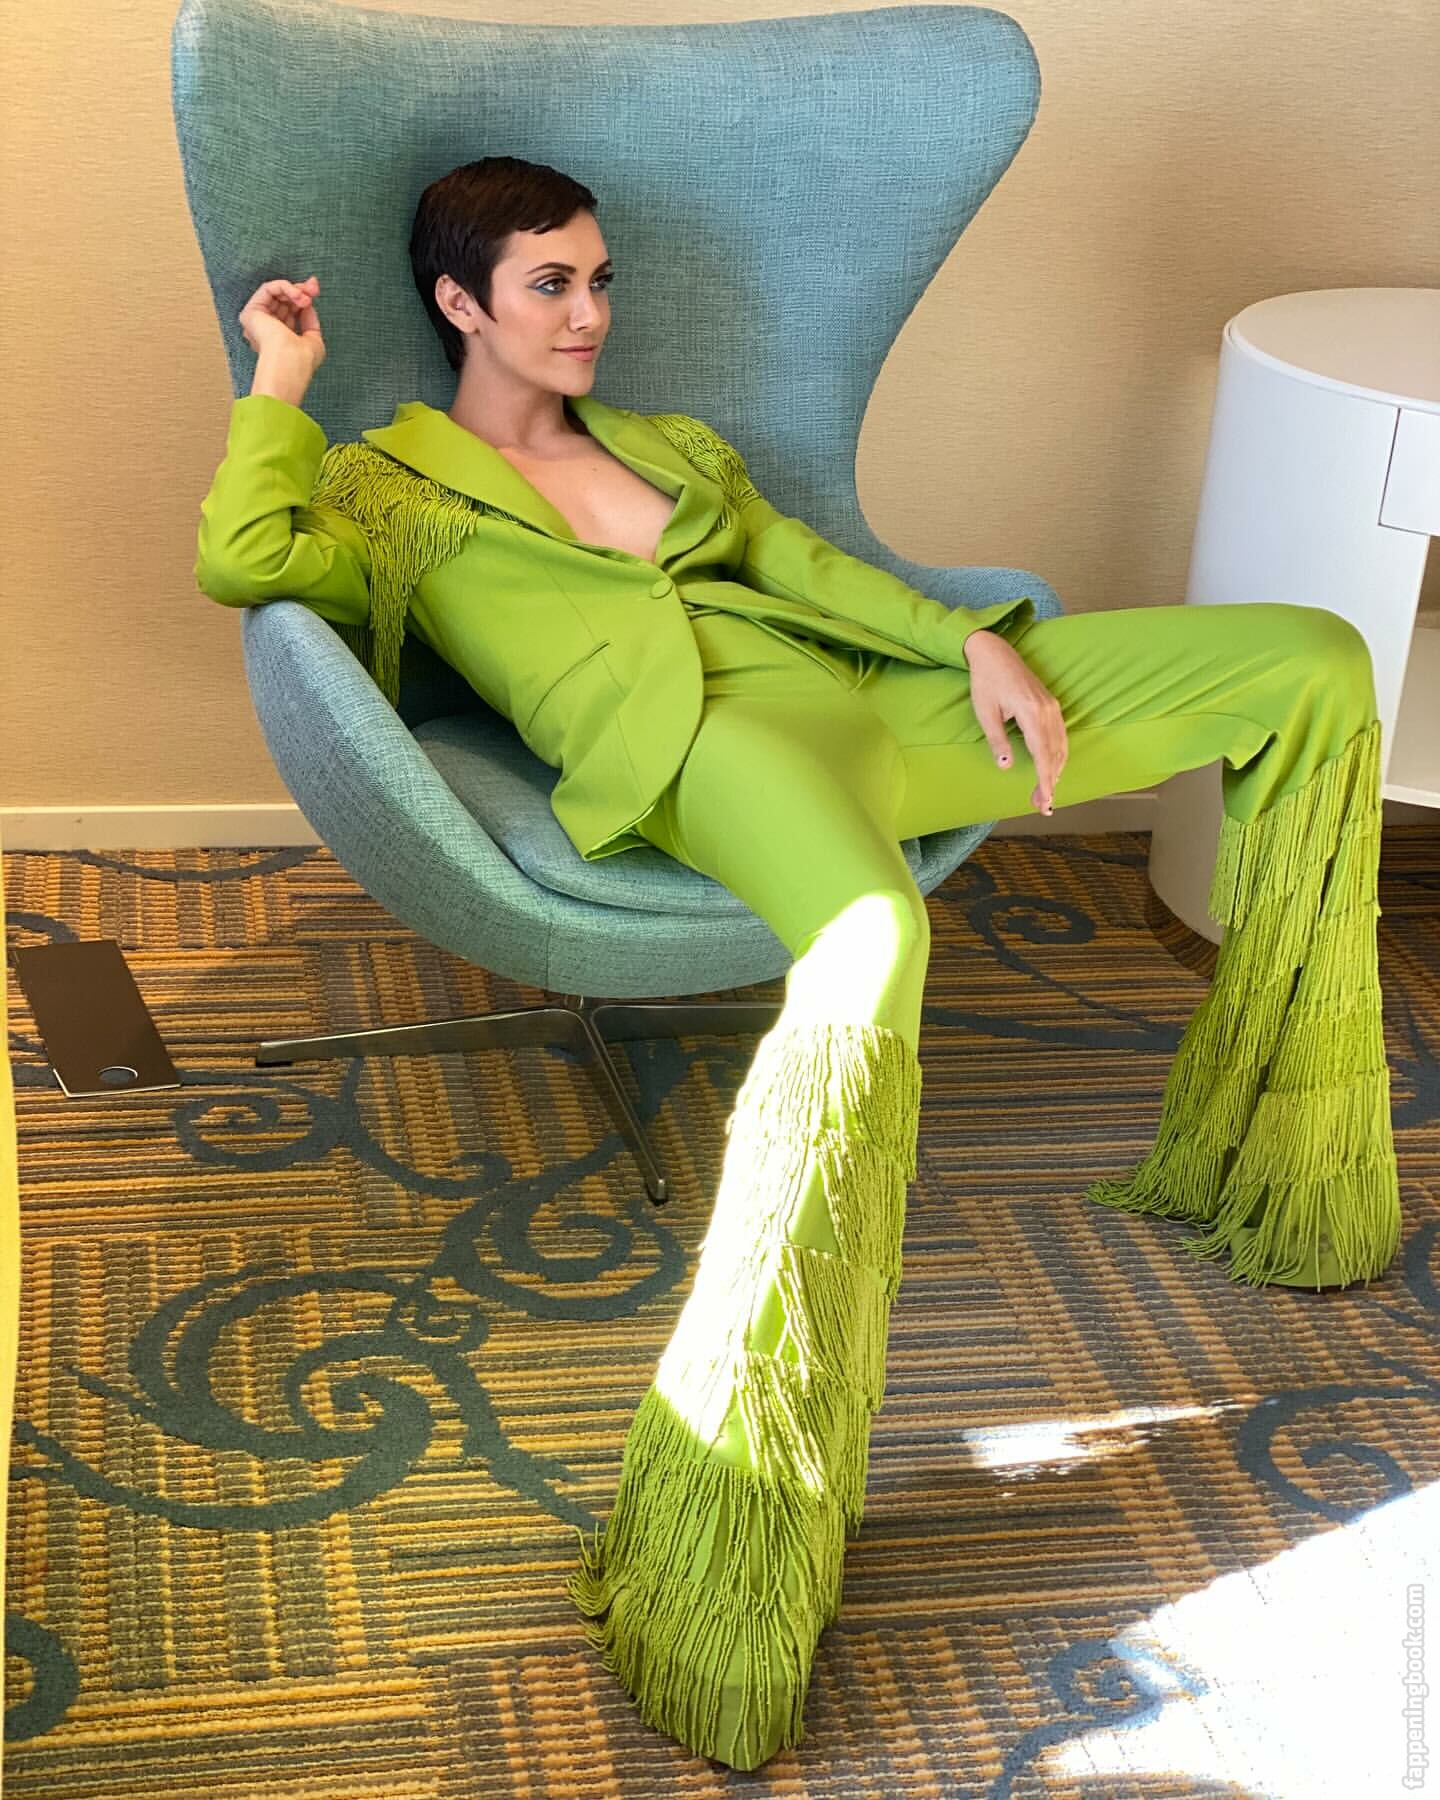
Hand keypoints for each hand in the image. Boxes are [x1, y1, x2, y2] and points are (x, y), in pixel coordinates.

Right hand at [238, 275, 325, 376]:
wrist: (290, 364)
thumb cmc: (301, 361)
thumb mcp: (313, 338)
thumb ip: (309, 320)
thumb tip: (307, 304)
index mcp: (278, 337)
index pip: (289, 311)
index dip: (303, 298)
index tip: (315, 291)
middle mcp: (266, 328)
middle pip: (283, 300)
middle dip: (301, 291)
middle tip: (313, 290)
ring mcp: (257, 320)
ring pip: (276, 293)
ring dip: (295, 290)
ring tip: (306, 298)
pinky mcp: (251, 311)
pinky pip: (268, 289)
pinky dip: (285, 288)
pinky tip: (297, 295)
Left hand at [964, 629, 1067, 812]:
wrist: (994, 653)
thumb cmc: (985, 681)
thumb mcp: (985, 713)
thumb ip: (997, 740)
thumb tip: (1006, 766)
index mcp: (1031, 712)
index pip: (1042, 754)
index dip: (1045, 780)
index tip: (1045, 800)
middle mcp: (1047, 710)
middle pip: (1055, 754)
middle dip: (1050, 782)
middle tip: (1041, 806)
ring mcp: (1052, 707)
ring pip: (1061, 746)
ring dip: (1055, 771)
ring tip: (1044, 793)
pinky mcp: (1051, 705)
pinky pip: (1060, 735)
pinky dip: (1058, 755)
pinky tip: (1051, 768)